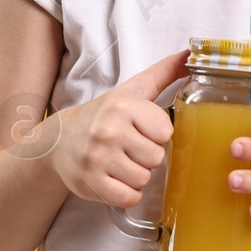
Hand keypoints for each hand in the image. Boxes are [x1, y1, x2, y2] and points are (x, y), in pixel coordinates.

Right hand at [48, 49, 186, 207]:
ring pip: (144, 179)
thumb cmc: (103, 115)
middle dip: (146, 156)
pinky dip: (126, 193)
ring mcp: (98, 157)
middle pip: (157, 158)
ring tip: (120, 162)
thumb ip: (163, 73)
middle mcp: (109, 129)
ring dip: (136, 175)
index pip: (166, 132)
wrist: (59, 140)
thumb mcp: (131, 90)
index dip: (157, 135)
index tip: (141, 130)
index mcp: (123, 105)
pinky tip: (114, 178)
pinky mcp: (90, 182)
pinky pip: (129, 197)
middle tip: (128, 147)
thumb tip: (191, 53)